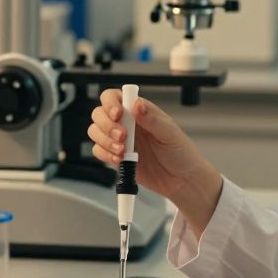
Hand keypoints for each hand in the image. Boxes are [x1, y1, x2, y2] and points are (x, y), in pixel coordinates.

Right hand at [87, 88, 222, 232]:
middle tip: (123, 137)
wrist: (181, 180)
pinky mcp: (116, 156)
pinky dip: (105, 155)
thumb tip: (137, 105)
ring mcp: (120, 140)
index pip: (115, 97)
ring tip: (122, 151)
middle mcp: (127, 122)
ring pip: (96, 132)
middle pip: (99, 113)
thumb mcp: (170, 134)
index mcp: (140, 111)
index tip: (118, 114)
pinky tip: (119, 160)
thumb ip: (152, 119)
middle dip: (106, 125)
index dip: (110, 103)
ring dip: (104, 141)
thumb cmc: (181, 153)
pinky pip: (99, 151)